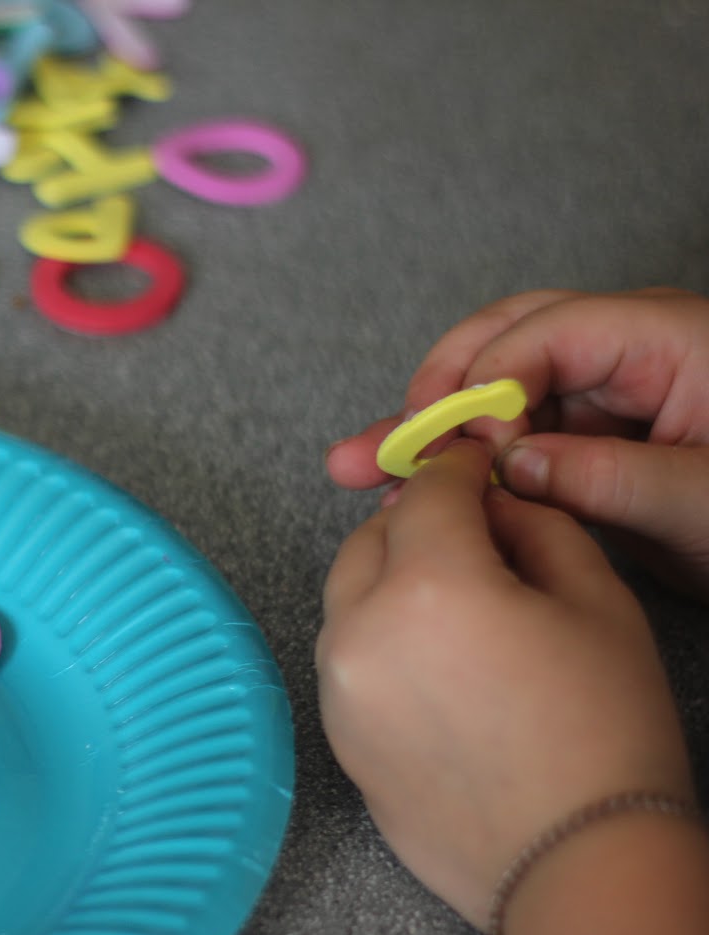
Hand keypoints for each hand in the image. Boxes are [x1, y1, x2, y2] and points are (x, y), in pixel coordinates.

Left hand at [316, 440, 693, 927]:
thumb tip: (492, 503)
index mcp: (428, 587)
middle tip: (473, 534)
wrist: (573, 863)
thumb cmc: (604, 735)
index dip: (457, 467)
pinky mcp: (335, 734)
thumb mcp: (597, 602)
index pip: (427, 491)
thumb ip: (534, 528)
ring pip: (348, 596)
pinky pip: (347, 655)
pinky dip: (379, 637)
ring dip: (391, 579)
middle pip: (370, 538)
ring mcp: (337, 688)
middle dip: (415, 522)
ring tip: (461, 606)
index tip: (476, 463)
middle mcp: (361, 630)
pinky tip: (437, 664)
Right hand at [325, 289, 708, 596]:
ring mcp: (606, 395)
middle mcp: (626, 352)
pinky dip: (462, 462)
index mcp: (666, 337)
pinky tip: (411, 490)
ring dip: (429, 429)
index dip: (488, 386)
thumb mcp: (707, 502)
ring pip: (496, 390)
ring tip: (360, 468)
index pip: (546, 333)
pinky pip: (514, 437)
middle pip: (504, 341)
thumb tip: (506, 466)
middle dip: (434, 392)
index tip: (459, 450)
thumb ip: (607, 477)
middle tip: (384, 445)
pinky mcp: (593, 441)